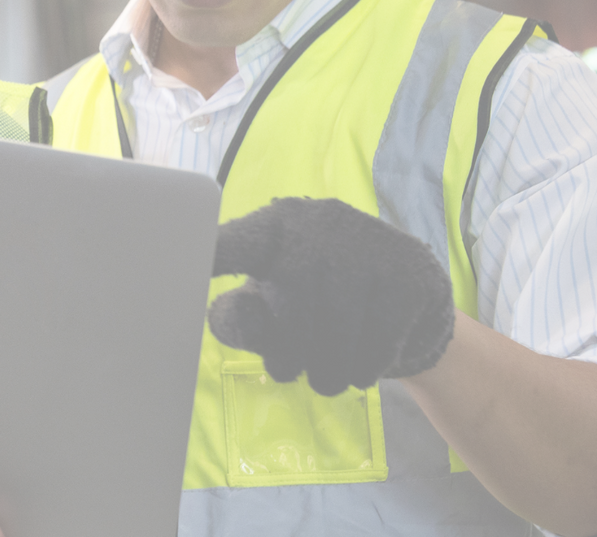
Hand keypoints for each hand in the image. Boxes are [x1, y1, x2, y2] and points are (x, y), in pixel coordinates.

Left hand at [207, 197, 453, 396]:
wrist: (405, 310)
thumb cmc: (318, 306)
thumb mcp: (271, 312)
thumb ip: (242, 319)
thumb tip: (226, 315)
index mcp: (274, 226)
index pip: (236, 243)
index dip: (210, 254)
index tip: (185, 260)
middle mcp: (322, 222)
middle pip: (288, 317)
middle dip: (288, 357)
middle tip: (293, 362)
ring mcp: (372, 244)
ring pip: (334, 342)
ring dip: (327, 372)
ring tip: (330, 365)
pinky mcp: (411, 277)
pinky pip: (375, 351)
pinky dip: (364, 370)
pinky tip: (365, 357)